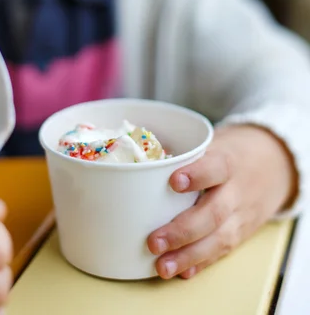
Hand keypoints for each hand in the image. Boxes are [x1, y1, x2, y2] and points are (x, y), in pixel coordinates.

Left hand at [148, 125, 297, 279]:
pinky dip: (202, 262)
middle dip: (182, 231)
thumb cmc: (230, 153)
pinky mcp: (242, 233)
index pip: (216, 167)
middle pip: (214, 213)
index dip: (197, 175)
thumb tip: (142, 161)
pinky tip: (182, 271)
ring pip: (219, 239)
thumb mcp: (214, 143)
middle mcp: (237, 191)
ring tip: (162, 266)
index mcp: (228, 162)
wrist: (273, 165)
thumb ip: (185, 154)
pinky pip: (223, 251)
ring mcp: (241, 215)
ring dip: (189, 255)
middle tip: (154, 242)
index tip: (174, 181)